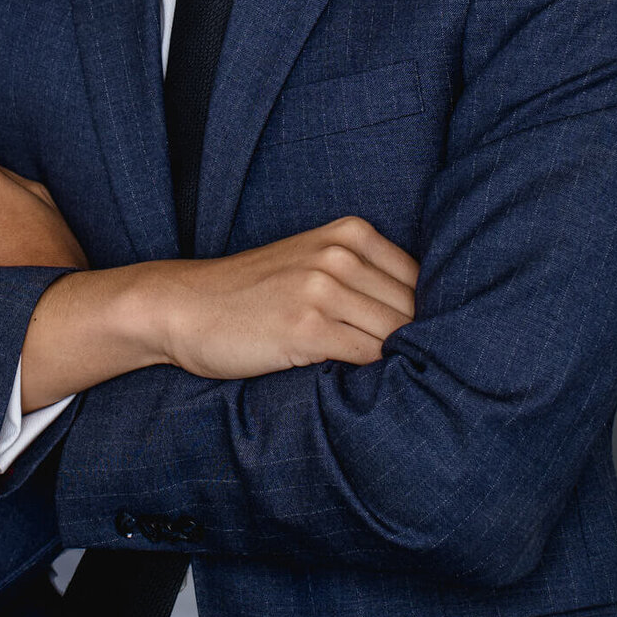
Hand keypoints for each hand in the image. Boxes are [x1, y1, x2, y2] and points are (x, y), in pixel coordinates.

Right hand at [150, 217, 418, 376]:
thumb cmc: (253, 293)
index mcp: (350, 232)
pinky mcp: (305, 328)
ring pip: (396, 334)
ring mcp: (322, 288)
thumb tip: (431, 320)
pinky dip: (374, 375)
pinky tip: (365, 384)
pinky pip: (367, 357)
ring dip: (399, 361)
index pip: (421, 279)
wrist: (184, 306)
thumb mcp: (313, 263)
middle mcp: (340, 254)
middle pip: (414, 308)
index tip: (426, 342)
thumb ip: (364, 277)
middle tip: (416, 370)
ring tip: (396, 382)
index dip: (428, 316)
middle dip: (418, 341)